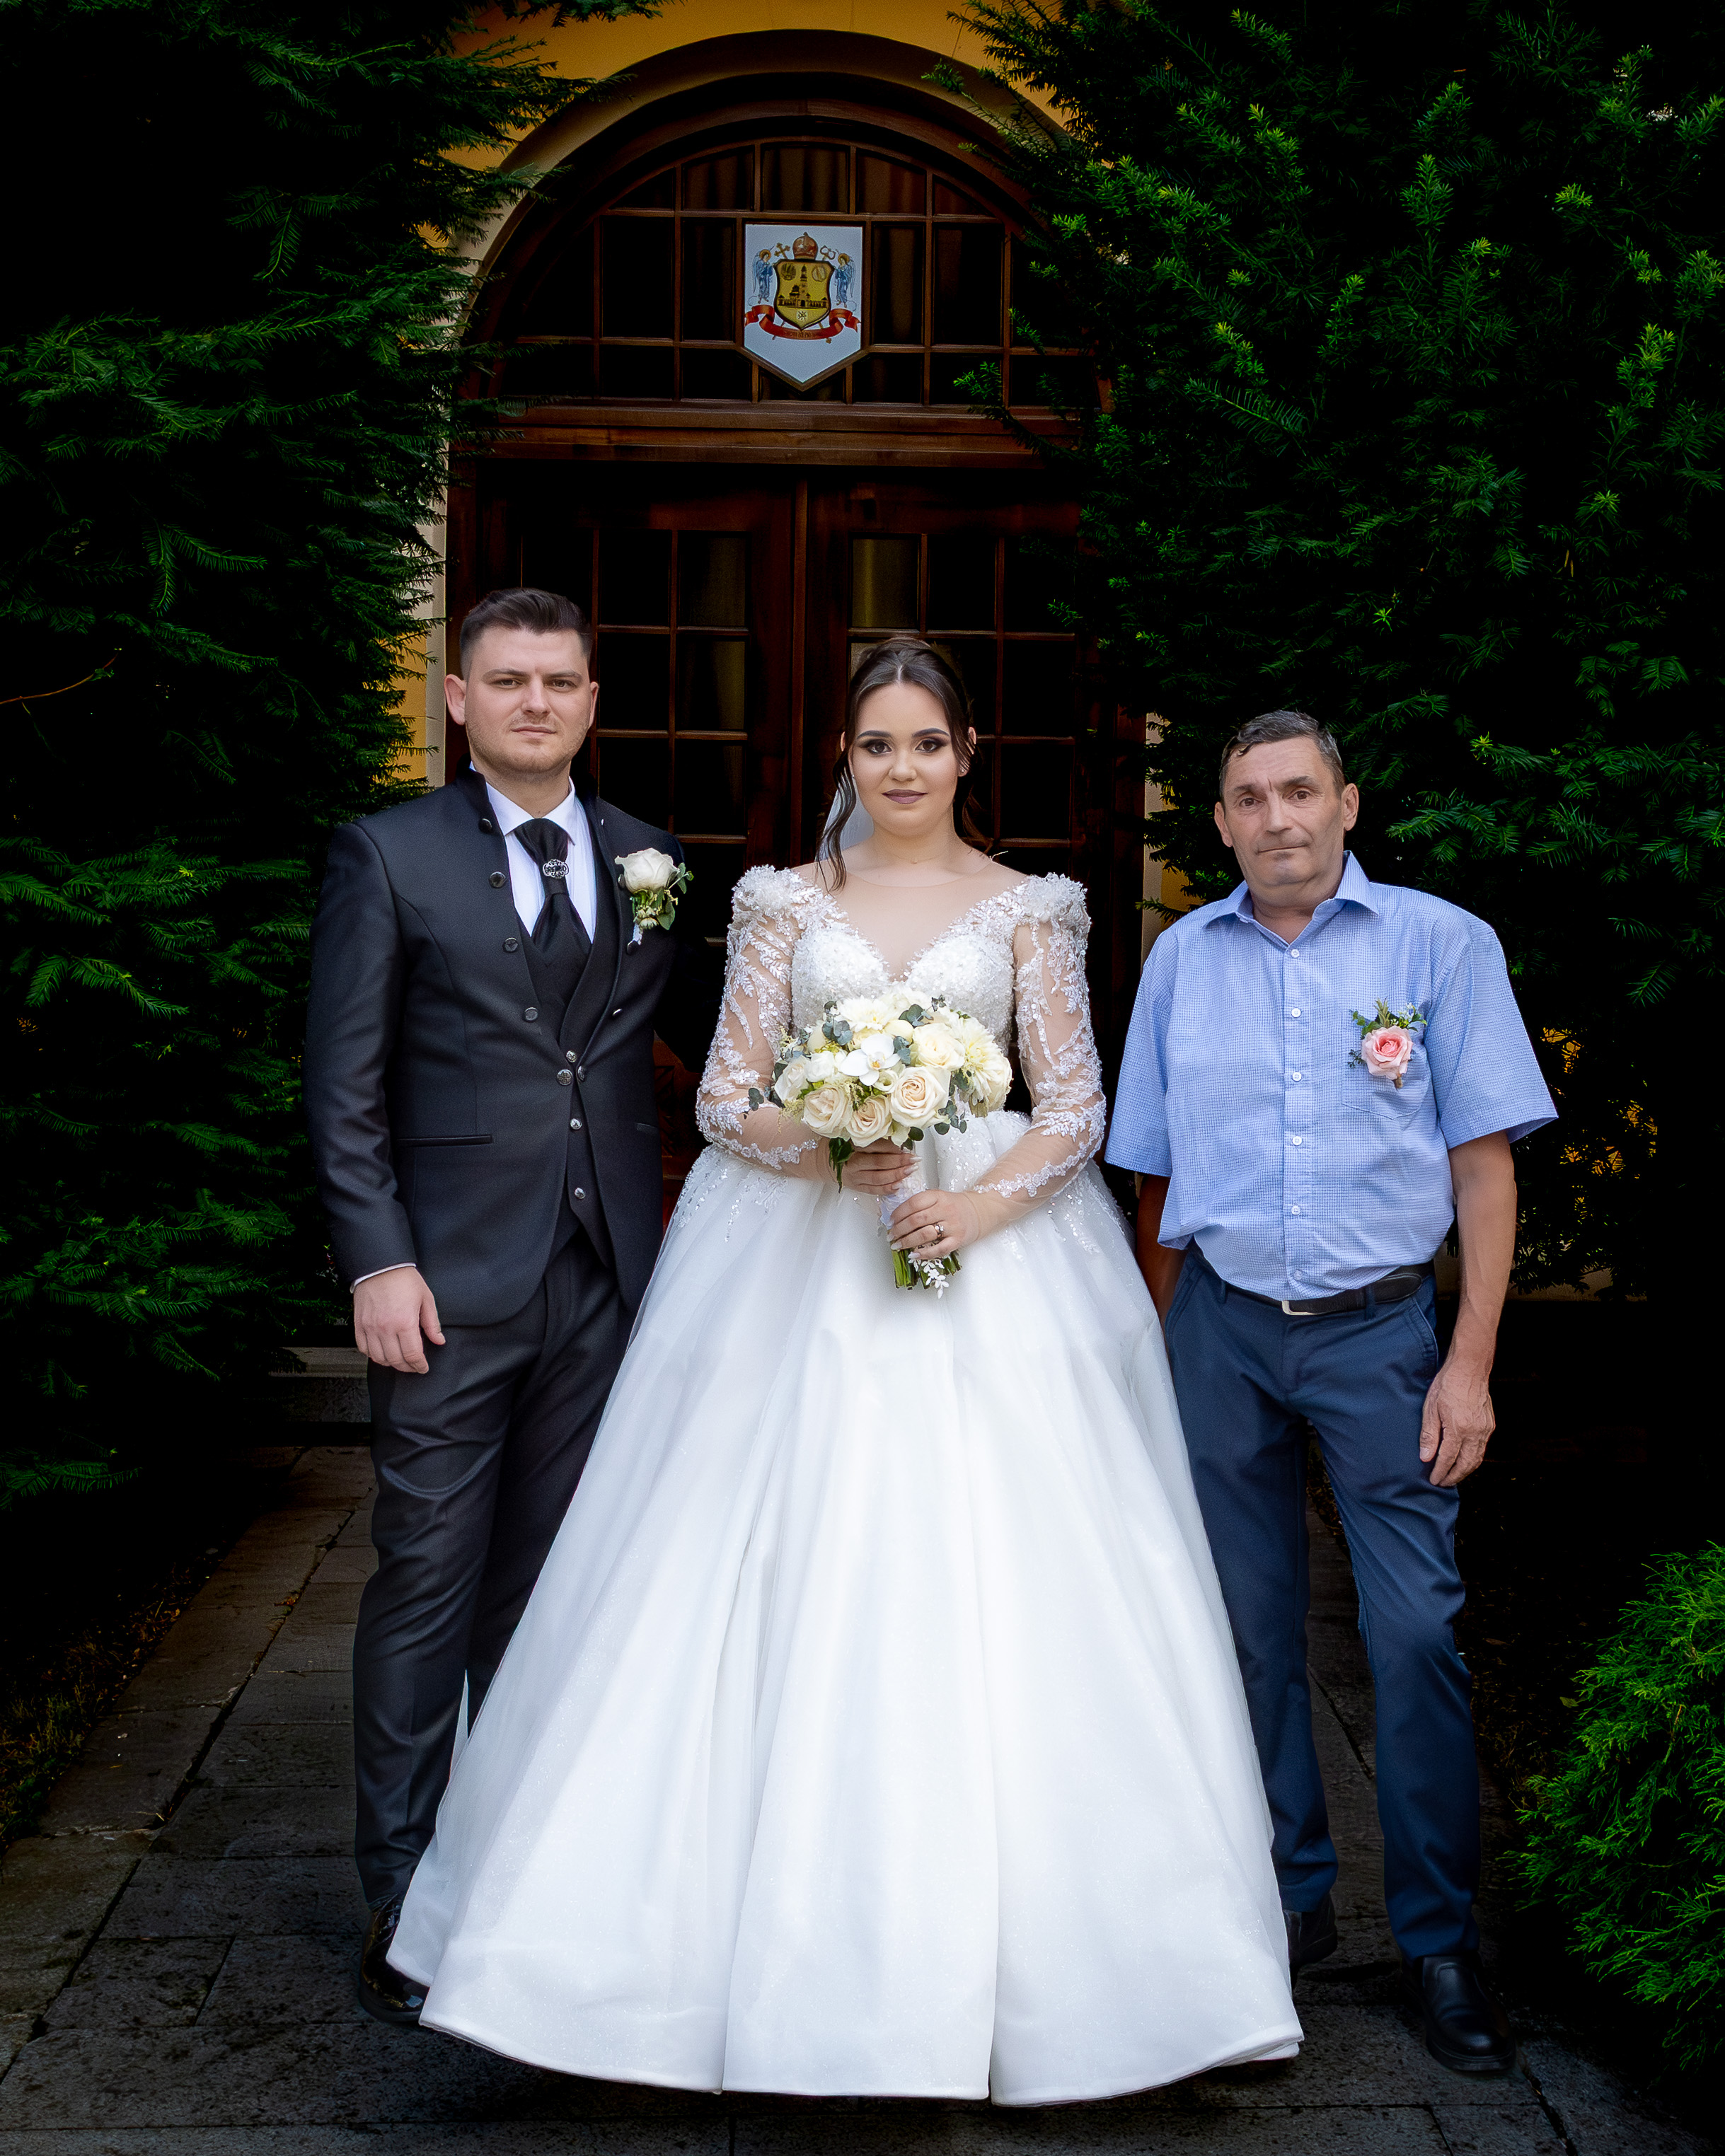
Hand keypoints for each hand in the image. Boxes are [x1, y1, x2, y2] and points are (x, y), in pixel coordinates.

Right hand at [353, 1267, 444, 1373]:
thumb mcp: (426, 1298)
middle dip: (407, 1367)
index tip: (423, 1368)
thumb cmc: (404, 1279)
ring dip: (390, 1363)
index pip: (413, 1355)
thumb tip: (439, 1340)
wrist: (380, 1266)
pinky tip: (382, 1352)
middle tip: (414, 1366)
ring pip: (379, 1358)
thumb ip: (432, 1323)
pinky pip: (363, 1349)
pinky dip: (373, 1355)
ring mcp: (370, 1327)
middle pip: (396, 1360)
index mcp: (405, 1322)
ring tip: (399, 1361)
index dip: (419, 1365)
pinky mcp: (359, 1325)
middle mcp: (386, 1328)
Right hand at [837, 1138, 914, 1195]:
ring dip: (896, 1175)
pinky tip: (899, 1186)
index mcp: (850, 1145)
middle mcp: (852, 1162)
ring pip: (877, 1178)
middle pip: (878, 1163)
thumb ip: (869, 1135)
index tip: (906, 1147)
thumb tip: (895, 1135)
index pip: (874, 1146)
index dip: (892, 1147)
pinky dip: (887, 1189)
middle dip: (898, 1162)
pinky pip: (873, 1190)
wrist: (823, 1161)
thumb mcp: (849, 1134)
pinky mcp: (855, 1186)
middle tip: (914, 1160)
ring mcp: (854, 1176)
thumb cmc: (839, 1144)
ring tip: (910, 1171)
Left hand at [887, 1188, 986, 1261]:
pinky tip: (914, 1254)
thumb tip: (895, 1218)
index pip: (913, 1203)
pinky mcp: (958, 1239)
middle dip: (899, 1229)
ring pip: (925, 1234)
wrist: (980, 1211)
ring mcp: (953, 1225)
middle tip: (891, 1236)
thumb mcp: (938, 1197)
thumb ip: (920, 1204)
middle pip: (916, 1220)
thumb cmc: (954, 1206)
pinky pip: (939, 1249)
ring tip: (898, 1245)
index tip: (889, 1222)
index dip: (898, 1214)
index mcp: (938, 1196)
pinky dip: (925, 1253)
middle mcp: (945, 1209)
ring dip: (907, 1241)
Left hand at [1419, 1353, 1494, 1486]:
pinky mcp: (1489, 1425)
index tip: (1433, 1480)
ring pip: (1476, 1459)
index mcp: (1458, 1428)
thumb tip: (1426, 1458)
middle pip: (1465, 1464)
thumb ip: (1429, 1435)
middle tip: (1443, 1483)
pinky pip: (1482, 1449)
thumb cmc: (1447, 1385)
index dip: (1440, 1472)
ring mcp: (1485, 1429)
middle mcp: (1475, 1432)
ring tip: (1453, 1476)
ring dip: (1465, 1471)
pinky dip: (1473, 1459)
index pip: (1448, 1458)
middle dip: (1454, 1476)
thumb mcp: (1430, 1408)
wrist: (1469, 1369)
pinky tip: (1464, 1460)